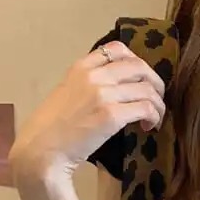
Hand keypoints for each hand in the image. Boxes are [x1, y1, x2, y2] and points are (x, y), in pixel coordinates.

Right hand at [9, 40, 166, 178]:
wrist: (41, 150)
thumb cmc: (52, 129)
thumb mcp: (67, 94)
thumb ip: (88, 86)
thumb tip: (115, 90)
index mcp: (81, 67)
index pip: (117, 49)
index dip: (137, 63)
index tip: (141, 80)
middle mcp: (93, 75)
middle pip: (139, 66)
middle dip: (155, 82)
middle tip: (157, 100)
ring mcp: (103, 94)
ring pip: (147, 88)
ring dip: (158, 104)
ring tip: (155, 119)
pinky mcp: (112, 115)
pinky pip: (146, 108)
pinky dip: (154, 117)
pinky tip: (149, 127)